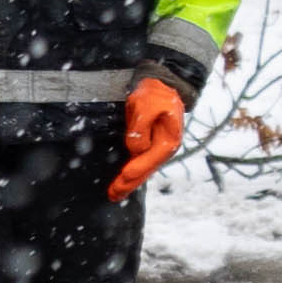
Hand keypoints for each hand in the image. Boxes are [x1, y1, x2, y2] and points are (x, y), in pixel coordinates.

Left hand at [115, 76, 189, 202]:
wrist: (162, 86)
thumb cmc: (155, 95)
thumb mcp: (147, 105)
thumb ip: (141, 126)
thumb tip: (136, 148)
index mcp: (167, 141)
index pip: (148, 159)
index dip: (135, 171)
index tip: (122, 179)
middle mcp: (164, 148)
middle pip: (145, 170)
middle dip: (129, 183)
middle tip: (113, 196)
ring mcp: (157, 148)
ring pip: (142, 169)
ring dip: (129, 181)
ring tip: (115, 194)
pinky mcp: (149, 145)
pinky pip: (139, 162)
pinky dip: (131, 172)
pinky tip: (123, 180)